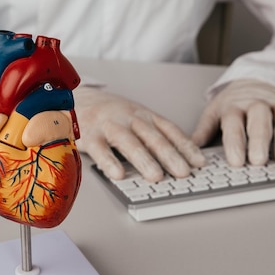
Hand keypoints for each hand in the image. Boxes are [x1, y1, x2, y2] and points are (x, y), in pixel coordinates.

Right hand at [74, 86, 205, 181]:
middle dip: (170, 155)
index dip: (185, 146)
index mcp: (143, 115)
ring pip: (129, 142)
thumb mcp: (135, 116)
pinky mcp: (89, 135)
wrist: (75, 98)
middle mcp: (129, 118)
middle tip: (183, 173)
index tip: (199, 162)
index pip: (169, 130)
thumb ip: (154, 134)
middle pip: (152, 137)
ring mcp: (109, 126)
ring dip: (144, 160)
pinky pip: (100, 150)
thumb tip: (180, 158)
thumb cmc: (108, 113)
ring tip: (156, 176)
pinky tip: (118, 175)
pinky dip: (109, 162)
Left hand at [192, 79, 274, 166]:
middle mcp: (257, 103)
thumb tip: (189, 150)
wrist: (257, 81)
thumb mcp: (214, 113)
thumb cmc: (234, 104)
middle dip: (259, 140)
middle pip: (260, 119)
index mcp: (234, 106)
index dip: (235, 142)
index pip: (233, 123)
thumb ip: (204, 131)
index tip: (236, 161)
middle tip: (258, 161)